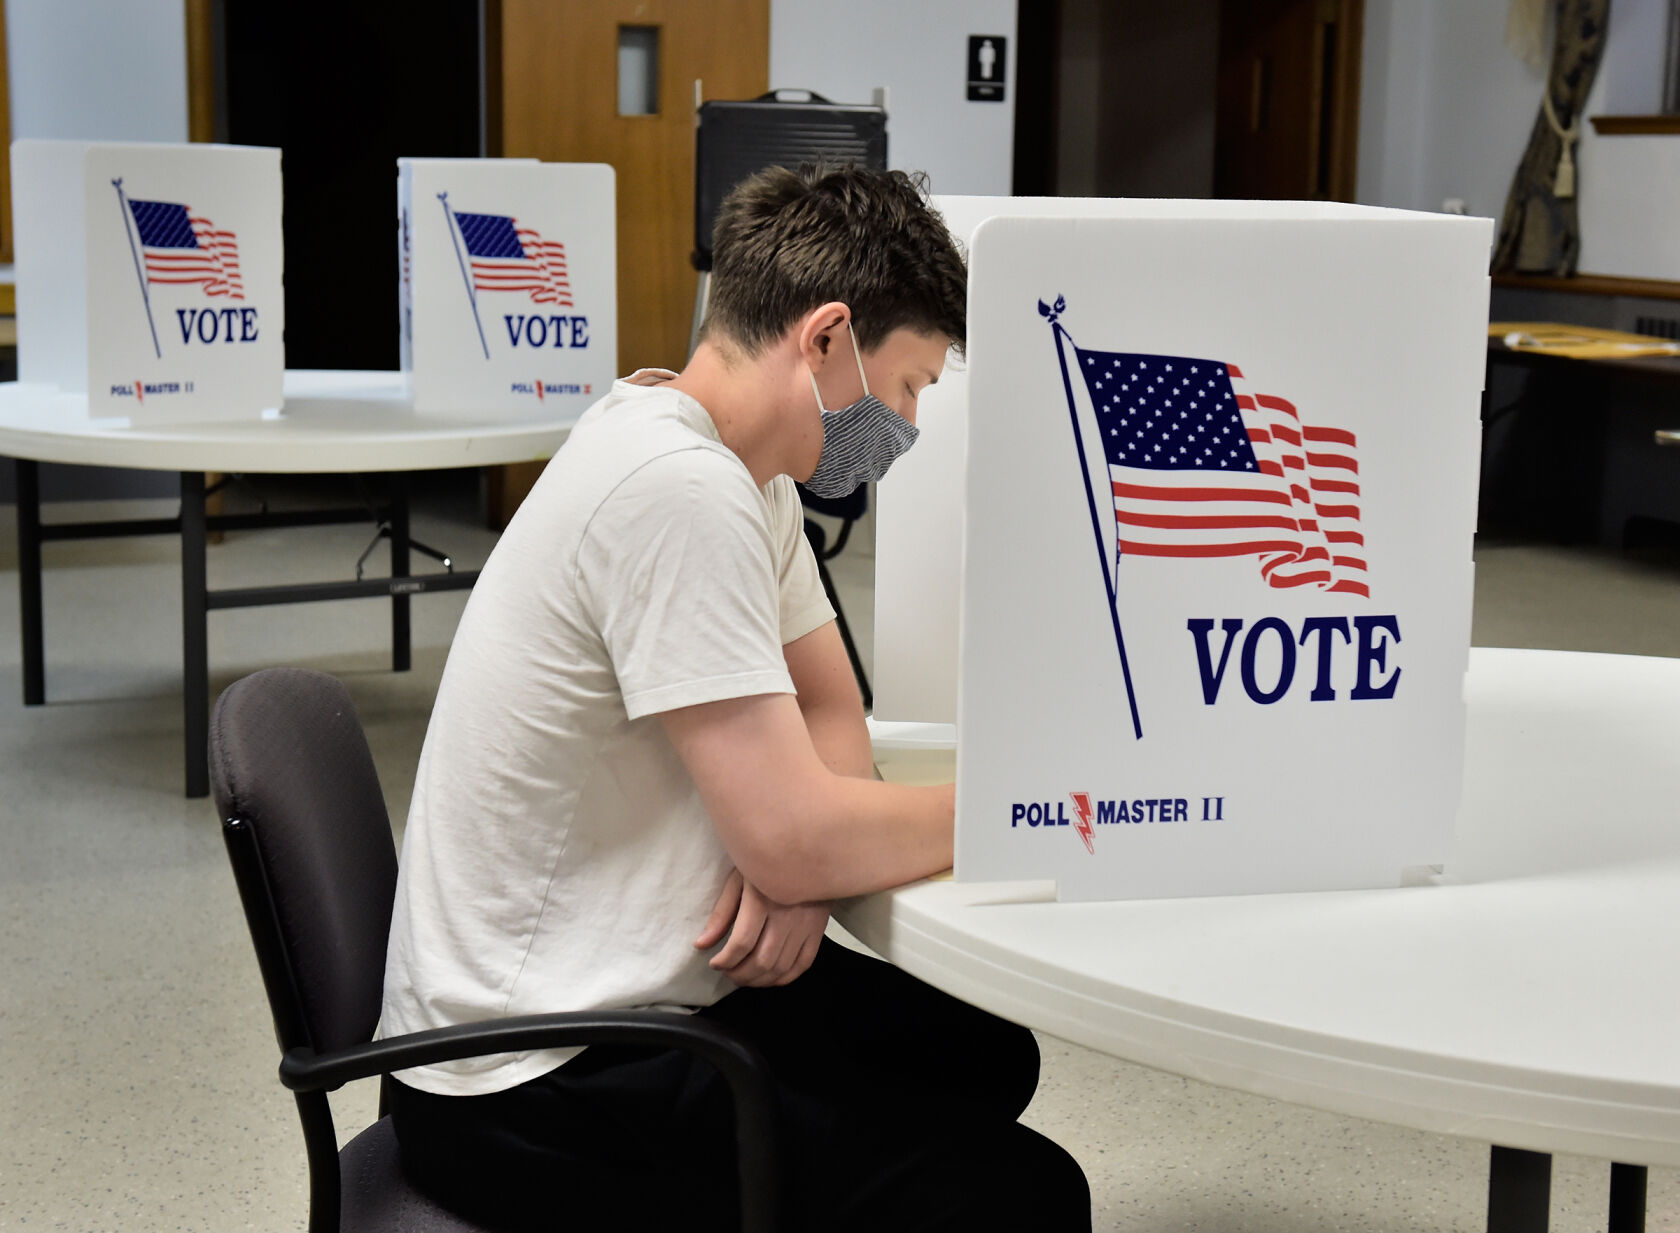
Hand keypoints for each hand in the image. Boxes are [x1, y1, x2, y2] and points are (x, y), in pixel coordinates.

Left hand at [694, 869, 828, 987]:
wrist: (808, 852)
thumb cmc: (766, 864)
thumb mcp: (738, 879)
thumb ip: (721, 914)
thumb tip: (702, 945)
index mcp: (763, 898)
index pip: (742, 943)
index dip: (725, 960)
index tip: (715, 963)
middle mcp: (787, 915)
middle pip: (762, 960)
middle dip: (739, 974)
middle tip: (727, 973)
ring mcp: (806, 924)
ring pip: (781, 967)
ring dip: (759, 981)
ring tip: (744, 977)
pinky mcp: (818, 930)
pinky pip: (803, 964)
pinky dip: (784, 978)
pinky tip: (769, 977)